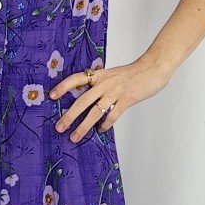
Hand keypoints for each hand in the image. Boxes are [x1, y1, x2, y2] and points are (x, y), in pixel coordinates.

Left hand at [50, 55, 172, 141]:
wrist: (153, 67)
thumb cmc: (132, 73)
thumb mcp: (112, 74)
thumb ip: (100, 84)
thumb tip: (88, 99)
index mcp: (99, 75)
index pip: (76, 79)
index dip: (63, 87)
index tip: (52, 96)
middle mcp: (104, 83)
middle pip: (82, 101)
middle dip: (69, 115)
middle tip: (59, 127)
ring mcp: (115, 92)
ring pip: (95, 111)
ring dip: (83, 126)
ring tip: (75, 137)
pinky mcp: (126, 99)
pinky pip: (113, 115)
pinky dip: (106, 124)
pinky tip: (101, 130)